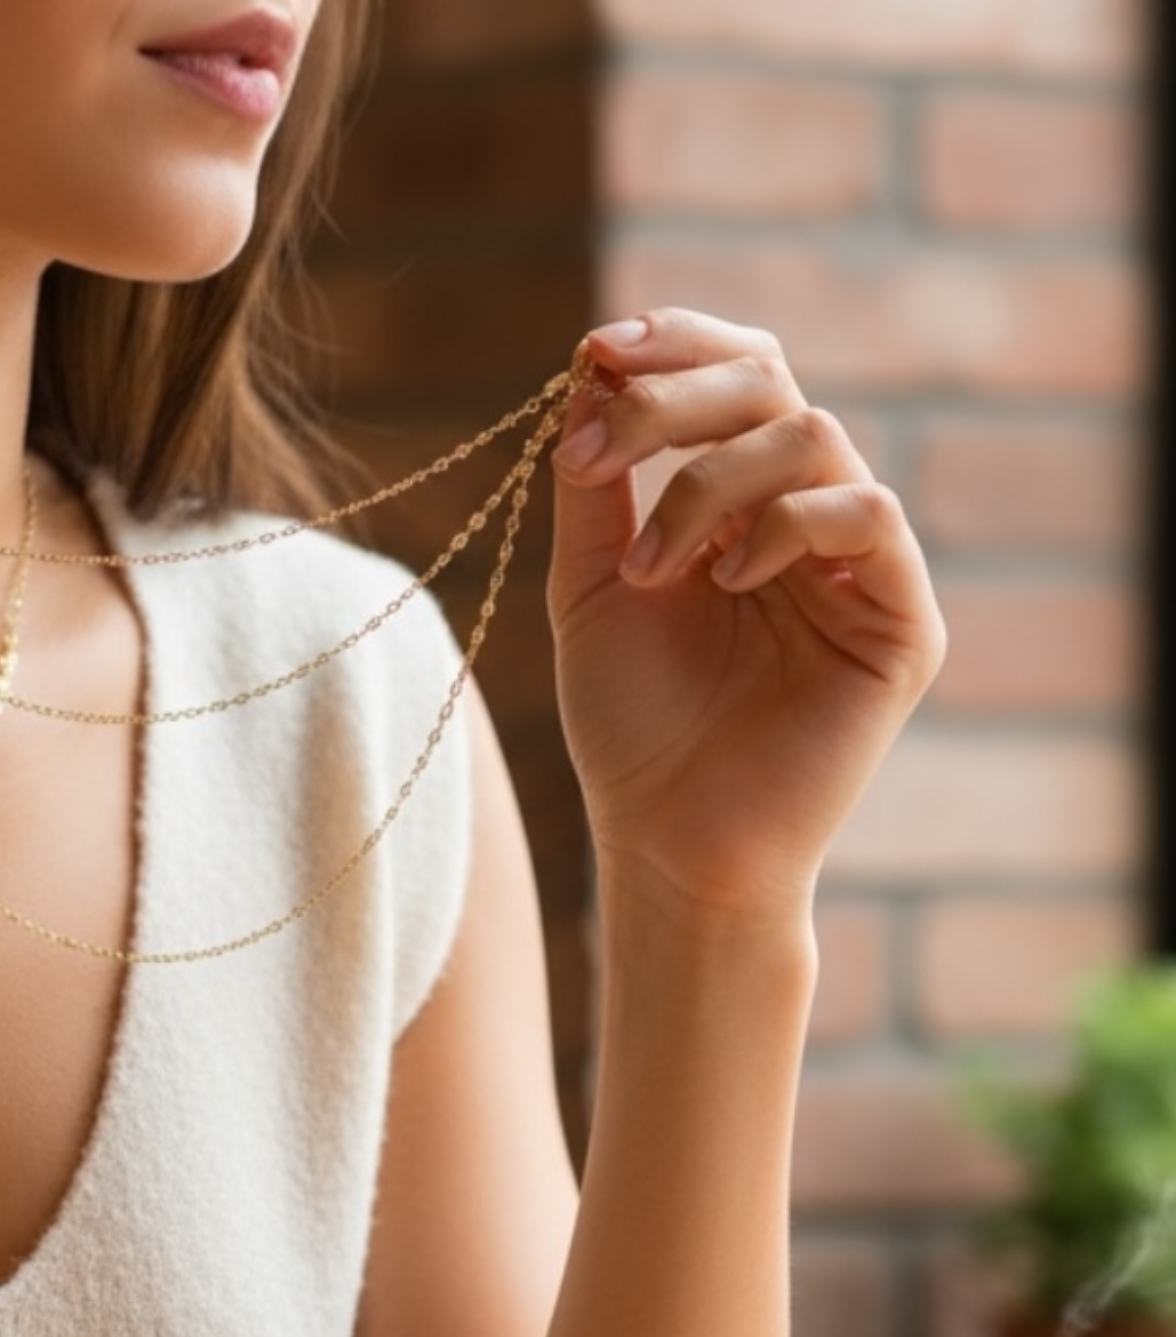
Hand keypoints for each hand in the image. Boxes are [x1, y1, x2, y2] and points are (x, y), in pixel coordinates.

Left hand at [549, 310, 945, 925]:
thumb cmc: (633, 725)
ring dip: (708, 484)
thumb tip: (588, 365)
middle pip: (770, 385)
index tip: (597, 352)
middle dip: (674, 399)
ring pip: (811, 438)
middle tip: (599, 452)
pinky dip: (787, 524)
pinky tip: (726, 580)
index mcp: (739, 499)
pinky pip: (867, 515)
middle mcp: (804, 515)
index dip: (676, 344)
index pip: (736, 374)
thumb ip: (594, 484)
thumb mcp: (589, 586)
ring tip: (649, 570)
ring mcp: (857, 565)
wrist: (669, 840)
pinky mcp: (900, 620)